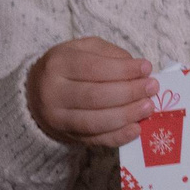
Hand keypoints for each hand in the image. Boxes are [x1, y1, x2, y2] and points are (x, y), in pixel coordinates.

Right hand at [27, 38, 155, 147]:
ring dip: (127, 115)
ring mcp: (57, 118)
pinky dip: (117, 136)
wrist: (36, 91)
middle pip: (95, 96)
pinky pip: (94, 140)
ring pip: (95, 121)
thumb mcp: (85, 49)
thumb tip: (139, 70)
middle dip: (129, 93)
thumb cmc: (70, 65)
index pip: (93, 68)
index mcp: (58, 65)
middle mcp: (53, 93)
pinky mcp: (66, 136)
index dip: (123, 70)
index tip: (147, 68)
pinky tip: (136, 129)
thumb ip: (111, 55)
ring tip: (148, 107)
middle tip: (152, 87)